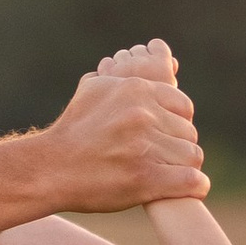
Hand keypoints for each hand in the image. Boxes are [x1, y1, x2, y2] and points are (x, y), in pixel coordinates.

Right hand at [42, 40, 207, 212]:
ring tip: (175, 174)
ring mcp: (144, 147)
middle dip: (179, 146)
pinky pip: (191, 180)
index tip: (169, 136)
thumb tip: (138, 56)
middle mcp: (142, 115)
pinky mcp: (146, 179)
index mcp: (135, 90)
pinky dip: (195, 186)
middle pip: (189, 131)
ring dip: (186, 167)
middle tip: (168, 159)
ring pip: (192, 155)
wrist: (49, 168)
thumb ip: (118, 75)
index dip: (179, 123)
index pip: (183, 105)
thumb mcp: (92, 89)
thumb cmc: (71, 132)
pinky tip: (192, 187)